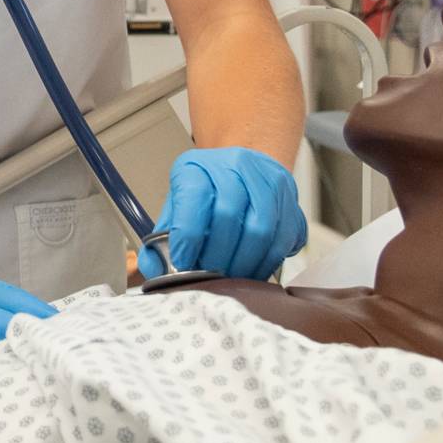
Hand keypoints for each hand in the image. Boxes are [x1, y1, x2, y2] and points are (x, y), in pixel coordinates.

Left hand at [150, 148, 306, 282]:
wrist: (241, 170)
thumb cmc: (206, 194)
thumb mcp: (177, 207)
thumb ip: (161, 238)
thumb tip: (151, 267)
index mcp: (197, 166)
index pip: (194, 198)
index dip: (188, 236)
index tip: (183, 262)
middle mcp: (234, 164)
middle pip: (228, 215)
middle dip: (217, 255)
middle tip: (210, 277)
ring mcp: (266, 178)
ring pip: (261, 228)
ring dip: (245, 263)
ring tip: (232, 278)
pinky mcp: (290, 197)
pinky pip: (284, 236)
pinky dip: (268, 261)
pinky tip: (253, 270)